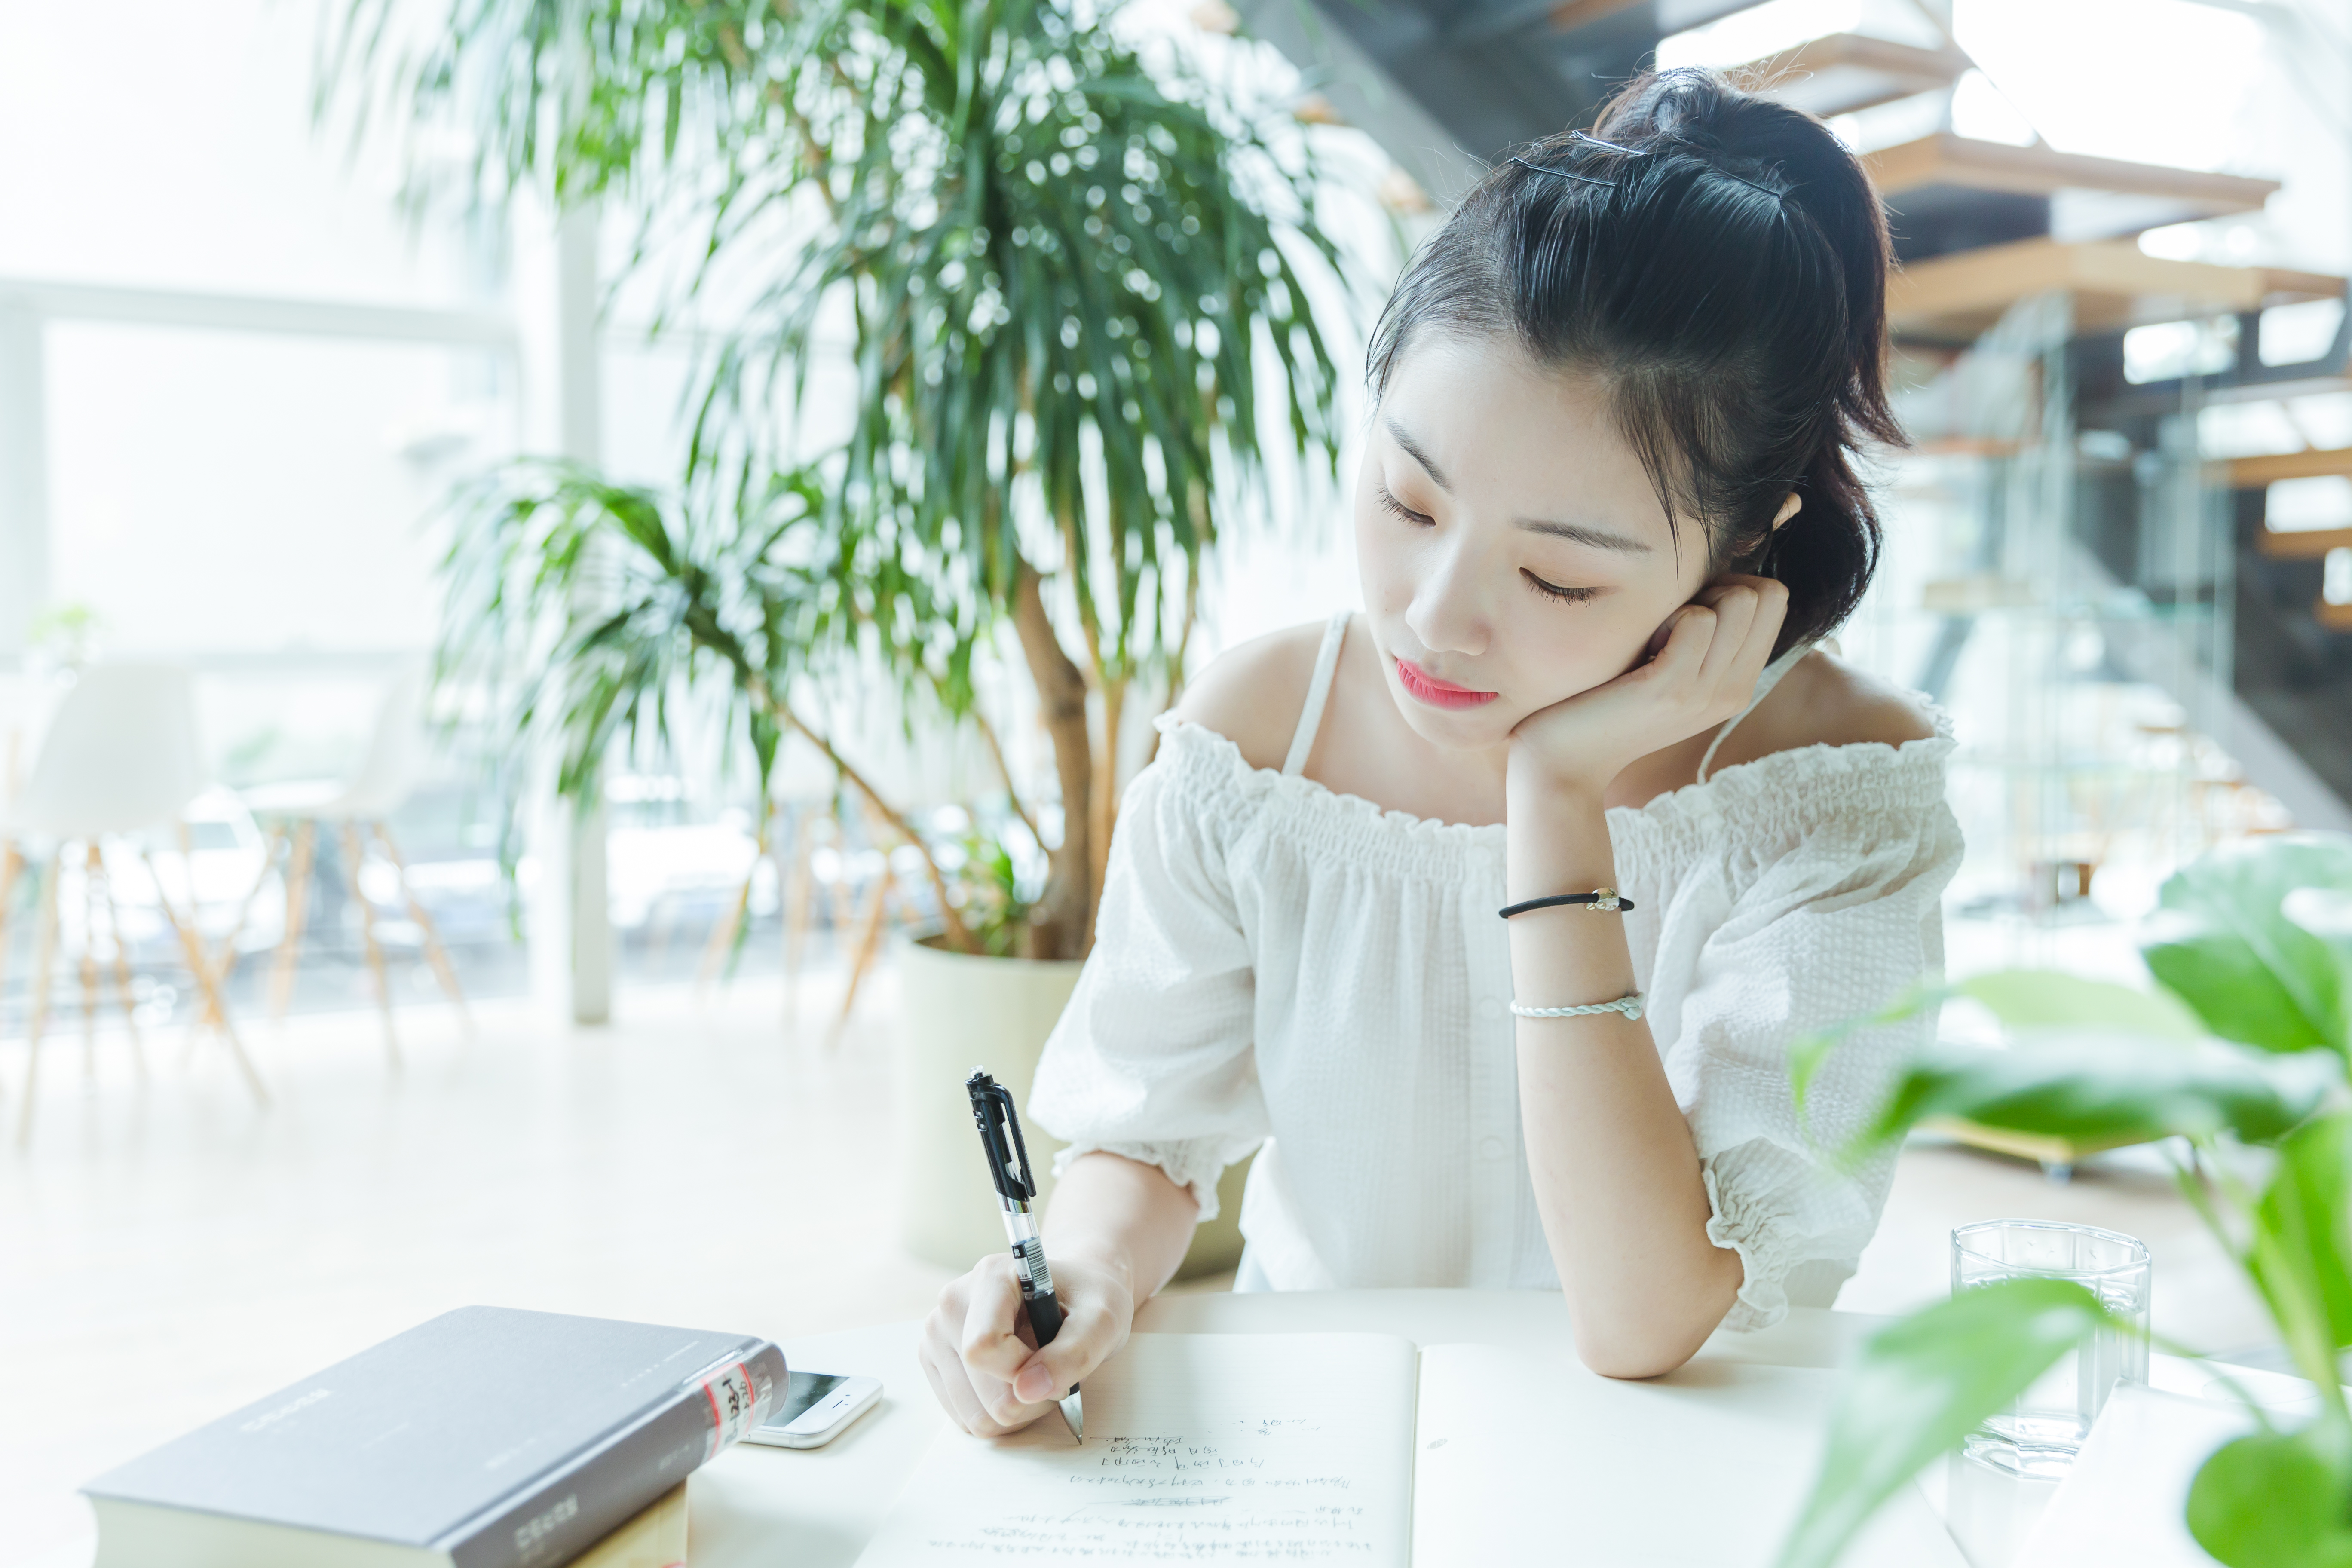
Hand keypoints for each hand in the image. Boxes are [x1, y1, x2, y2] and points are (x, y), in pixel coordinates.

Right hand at [918, 1249, 1133, 1435]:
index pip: (983, 1348)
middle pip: (980, 1389)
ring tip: (1036, 1374)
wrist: (1072, 1295)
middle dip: (1027, 1397)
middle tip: (1053, 1371)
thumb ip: (1073, 1353)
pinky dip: (996, 1412)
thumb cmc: (1087, 1302)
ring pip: (971, 1413)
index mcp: (990, 1277)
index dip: (1024, 1373)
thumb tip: (1028, 1391)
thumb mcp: (1103, 1321)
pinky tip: (1014, 1383)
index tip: (1057, 1364)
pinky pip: (963, 1417)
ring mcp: (937, 1332)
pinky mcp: (934, 1360)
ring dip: (1014, 1408)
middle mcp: (952, 1301)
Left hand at [1507, 575, 1789, 798]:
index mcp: (1740, 683)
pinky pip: (1697, 618)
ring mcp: (1707, 692)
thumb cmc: (1607, 702)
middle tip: (1669, 623)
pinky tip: (1639, 649)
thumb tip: (1720, 577)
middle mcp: (1735, 691)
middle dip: (1716, 588)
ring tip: (1653, 639)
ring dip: (1689, 603)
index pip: (1775, 598)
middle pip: (1764, 595)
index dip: (1732, 584)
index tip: (1689, 610)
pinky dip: (1664, 618)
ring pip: (1738, 601)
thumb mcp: (1672, 671)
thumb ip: (1705, 638)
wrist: (1563, 760)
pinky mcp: (1672, 690)